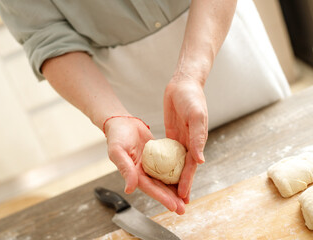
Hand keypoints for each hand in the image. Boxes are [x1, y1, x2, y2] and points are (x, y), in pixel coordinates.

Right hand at [105, 117, 185, 213]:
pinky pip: (167, 166)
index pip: (150, 188)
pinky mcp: (157, 156)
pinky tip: (184, 178)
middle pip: (159, 188)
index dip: (162, 197)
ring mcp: (150, 165)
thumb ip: (125, 169)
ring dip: (174, 189)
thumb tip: (130, 189)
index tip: (173, 206)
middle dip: (171, 199)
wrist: (122, 122)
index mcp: (133, 173)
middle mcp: (143, 172)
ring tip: (185, 199)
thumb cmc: (116, 136)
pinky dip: (175, 173)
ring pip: (164, 179)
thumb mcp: (118, 152)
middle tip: (183, 208)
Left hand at [164, 73, 207, 202]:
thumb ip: (198, 137)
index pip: (191, 167)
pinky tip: (161, 173)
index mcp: (197, 141)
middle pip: (184, 169)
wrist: (182, 84)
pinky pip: (168, 153)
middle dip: (180, 186)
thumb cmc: (192, 97)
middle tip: (176, 203)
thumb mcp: (196, 115)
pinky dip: (166, 164)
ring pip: (176, 164)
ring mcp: (180, 140)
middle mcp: (189, 144)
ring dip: (173, 179)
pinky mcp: (171, 135)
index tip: (182, 196)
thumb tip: (200, 160)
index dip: (187, 181)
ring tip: (168, 193)